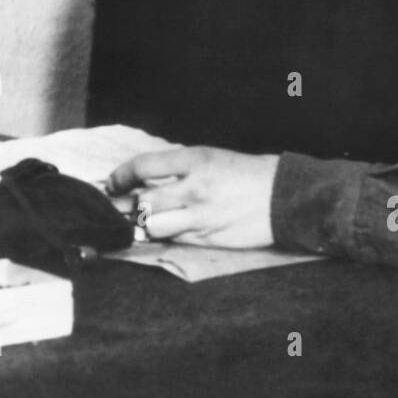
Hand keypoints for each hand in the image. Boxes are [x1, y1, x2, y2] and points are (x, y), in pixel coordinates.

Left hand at [107, 145, 277, 248]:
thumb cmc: (246, 173)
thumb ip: (178, 167)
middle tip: (122, 206)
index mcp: (195, 160)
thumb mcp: (211, 157)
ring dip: (145, 224)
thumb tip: (143, 177)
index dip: (121, 176)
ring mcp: (201, 216)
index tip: (113, 183)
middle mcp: (194, 188)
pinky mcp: (207, 238)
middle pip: (143, 201)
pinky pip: (173, 239)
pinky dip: (166, 235)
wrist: (283, 197)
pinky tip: (168, 230)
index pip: (143, 167)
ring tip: (146, 220)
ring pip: (153, 226)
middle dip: (128, 205)